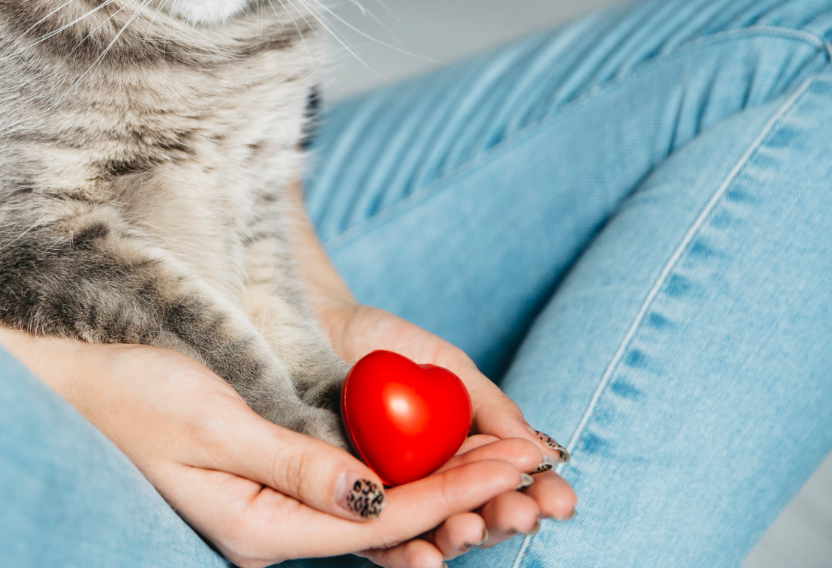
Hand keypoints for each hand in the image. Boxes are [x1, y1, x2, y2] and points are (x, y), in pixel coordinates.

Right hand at [0, 325, 531, 567]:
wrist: (65, 368)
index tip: (517, 457)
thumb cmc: (126, 386)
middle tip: (536, 460)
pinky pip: (348, 481)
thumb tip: (374, 498)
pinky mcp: (264, 473)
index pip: (380, 519)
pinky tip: (438, 449)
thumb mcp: (210, 420)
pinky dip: (402, 464)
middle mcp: (268, 526)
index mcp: (255, 527)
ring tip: (507, 458)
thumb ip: (293, 462)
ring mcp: (267, 502)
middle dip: (466, 492)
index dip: (454, 489)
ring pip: (375, 504)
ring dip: (442, 482)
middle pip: (389, 521)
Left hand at [325, 305, 576, 564]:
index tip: (559, 501)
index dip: (538, 496)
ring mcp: (392, 496)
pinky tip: (426, 559)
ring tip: (470, 528)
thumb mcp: (444, 364)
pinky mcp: (347, 508)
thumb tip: (541, 450)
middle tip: (521, 514)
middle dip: (503, 518)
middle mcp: (434, 481)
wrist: (310, 325)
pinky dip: (404, 553)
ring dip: (459, 537)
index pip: (509, 483)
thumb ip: (488, 404)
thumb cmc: (381, 342)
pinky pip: (377, 541)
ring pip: (433, 533)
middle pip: (478, 514)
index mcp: (466, 451)